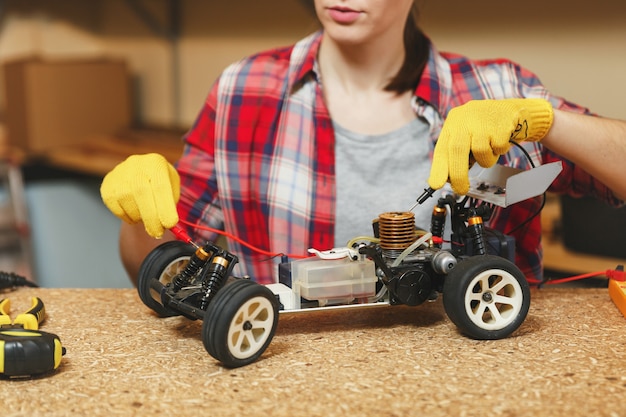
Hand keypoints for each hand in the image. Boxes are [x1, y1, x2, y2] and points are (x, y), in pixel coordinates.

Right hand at [100, 153, 179, 237]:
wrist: (141, 174)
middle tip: (157, 233)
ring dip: (139, 216)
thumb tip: (171, 227)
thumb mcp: (172, 189)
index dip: (165, 207)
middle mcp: (135, 164)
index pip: (160, 186)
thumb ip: (171, 205)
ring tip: (146, 217)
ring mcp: (119, 174)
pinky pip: (115, 206)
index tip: (170, 225)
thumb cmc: (160, 184)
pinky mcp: (107, 185)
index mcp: (156, 163)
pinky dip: (127, 216)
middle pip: (141, 193)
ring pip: (126, 200)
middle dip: (151, 217)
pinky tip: (135, 214)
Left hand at [428, 98, 553, 193]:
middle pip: (457, 150)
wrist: (510, 111)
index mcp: (452, 124)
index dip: (438, 168)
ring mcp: (482, 121)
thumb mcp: (465, 137)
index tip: (436, 184)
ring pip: (480, 152)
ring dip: (485, 160)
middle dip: (458, 174)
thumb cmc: (484, 129)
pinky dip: (499, 151)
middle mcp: (464, 120)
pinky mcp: (500, 125)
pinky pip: (497, 148)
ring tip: (489, 151)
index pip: (441, 149)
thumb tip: (449, 180)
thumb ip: (456, 155)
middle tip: (461, 189)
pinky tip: (500, 141)